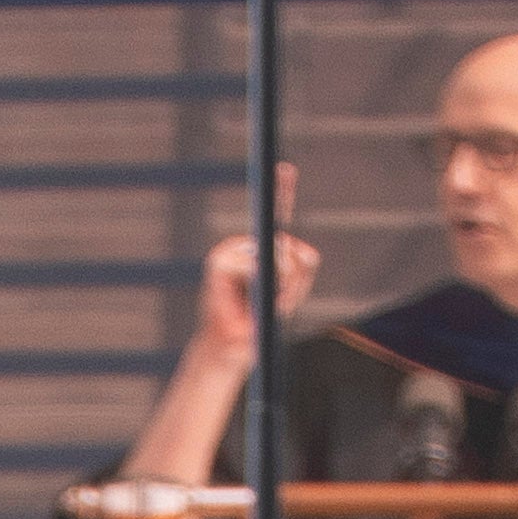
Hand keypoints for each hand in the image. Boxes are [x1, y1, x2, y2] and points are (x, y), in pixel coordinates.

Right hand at [188, 171, 320, 363]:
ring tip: (262, 304)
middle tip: (279, 302)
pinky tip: (247, 301)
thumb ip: (300, 268)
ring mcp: (229, 251)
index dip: (282, 192)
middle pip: (288, 246)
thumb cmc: (258, 322)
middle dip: (294, 279)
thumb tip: (289, 248)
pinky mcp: (218, 262)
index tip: (286, 169)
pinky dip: (260, 285)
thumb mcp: (289, 293)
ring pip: (275, 255)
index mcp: (260, 250)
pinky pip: (256, 265)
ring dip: (280, 285)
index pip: (276, 217)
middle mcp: (244, 245)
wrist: (231, 349)